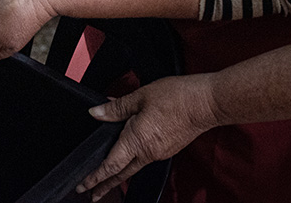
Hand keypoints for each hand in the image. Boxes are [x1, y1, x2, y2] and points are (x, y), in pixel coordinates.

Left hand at [77, 74, 220, 200]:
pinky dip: (133, 158)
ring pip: (133, 166)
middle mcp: (149, 152)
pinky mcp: (168, 148)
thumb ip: (116, 108)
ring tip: (106, 178)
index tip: (84, 186)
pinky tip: (128, 150)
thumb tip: (96, 113)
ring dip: (118, 173)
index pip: (111, 165)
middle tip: (91, 194)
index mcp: (137, 140)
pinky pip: (145, 157)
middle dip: (105, 185)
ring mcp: (160, 153)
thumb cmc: (177, 98)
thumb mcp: (140, 97)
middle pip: (121, 174)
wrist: (206, 103)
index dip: (96, 177)